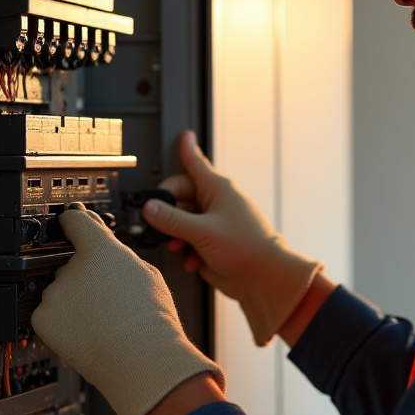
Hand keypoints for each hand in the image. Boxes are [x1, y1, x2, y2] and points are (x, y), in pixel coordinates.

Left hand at [30, 203, 223, 414]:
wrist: (140, 361)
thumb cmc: (150, 321)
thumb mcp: (147, 273)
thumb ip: (119, 256)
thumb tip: (107, 253)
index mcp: (99, 249)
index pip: (75, 220)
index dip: (75, 221)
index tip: (71, 222)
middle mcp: (71, 267)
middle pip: (71, 263)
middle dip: (84, 276)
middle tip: (108, 298)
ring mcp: (54, 294)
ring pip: (62, 291)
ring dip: (75, 301)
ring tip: (103, 320)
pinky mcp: (43, 319)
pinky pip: (51, 315)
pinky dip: (63, 323)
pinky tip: (88, 331)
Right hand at [142, 130, 322, 345]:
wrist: (264, 279)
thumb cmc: (246, 248)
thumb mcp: (202, 230)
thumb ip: (172, 219)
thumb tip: (150, 208)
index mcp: (217, 189)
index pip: (195, 163)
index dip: (187, 149)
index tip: (184, 135)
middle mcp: (214, 204)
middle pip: (179, 198)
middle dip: (167, 213)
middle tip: (158, 223)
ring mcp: (213, 224)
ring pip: (181, 223)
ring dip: (176, 236)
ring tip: (179, 246)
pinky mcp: (211, 244)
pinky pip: (189, 242)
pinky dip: (186, 251)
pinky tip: (192, 260)